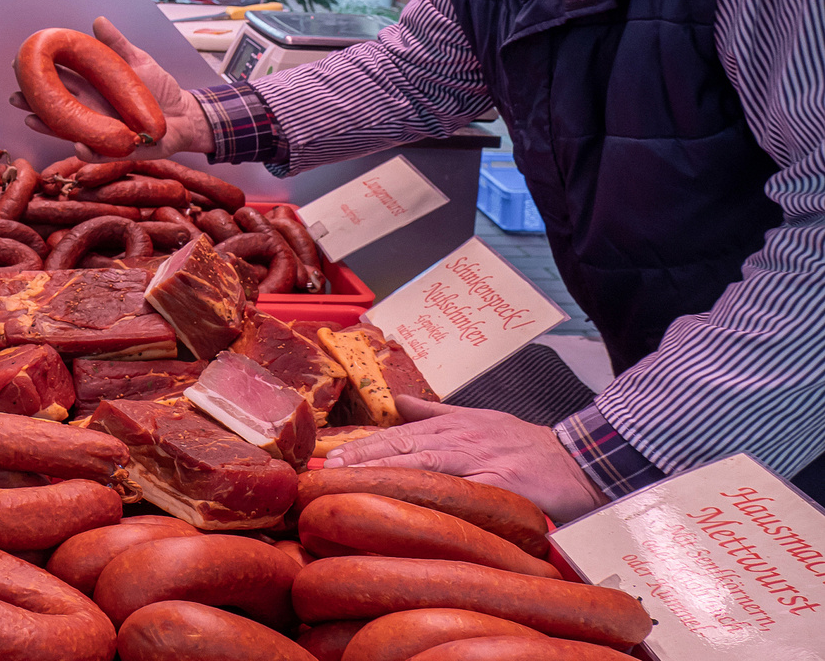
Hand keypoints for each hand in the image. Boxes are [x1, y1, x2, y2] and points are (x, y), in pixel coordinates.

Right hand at [8, 16, 216, 161]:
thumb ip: (117, 44)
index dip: (40, 74)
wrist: (185, 114)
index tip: (20, 65)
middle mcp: (91, 110)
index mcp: (92, 88)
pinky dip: (87, 150)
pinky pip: (99, 152)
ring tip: (31, 120)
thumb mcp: (138, 61)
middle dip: (34, 102)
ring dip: (49, 127)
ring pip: (69, 130)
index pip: (60, 80)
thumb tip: (97, 21)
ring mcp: (101, 129)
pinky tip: (77, 144)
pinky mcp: (117, 148)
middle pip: (56, 106)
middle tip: (15, 95)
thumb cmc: (160, 90)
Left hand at [323, 395, 606, 523]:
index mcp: (453, 426)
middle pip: (402, 447)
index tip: (327, 457)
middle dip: (361, 459)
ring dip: (384, 473)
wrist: (584, 460)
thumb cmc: (529, 446)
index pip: (397, 435)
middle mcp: (461, 439)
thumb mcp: (480, 418)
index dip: (361, 446)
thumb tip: (397, 403)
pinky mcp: (502, 483)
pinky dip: (433, 498)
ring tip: (351, 482)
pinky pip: (462, 493)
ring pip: (424, 464)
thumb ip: (435, 413)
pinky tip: (409, 506)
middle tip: (326, 471)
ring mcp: (481, 460)